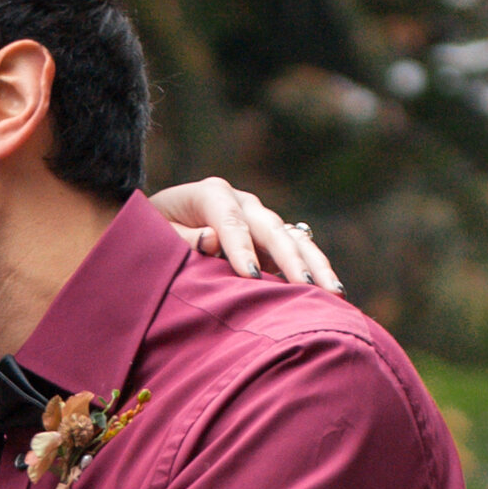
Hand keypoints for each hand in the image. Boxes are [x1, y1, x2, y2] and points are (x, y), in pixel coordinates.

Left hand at [154, 178, 340, 292]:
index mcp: (211, 194)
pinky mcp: (269, 237)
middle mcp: (242, 202)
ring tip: (334, 293)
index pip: (230, 221)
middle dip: (290, 258)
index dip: (241, 248)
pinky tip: (329, 294)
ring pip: (293, 238)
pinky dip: (311, 269)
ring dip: (314, 264)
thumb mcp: (154, 232)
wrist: (161, 222)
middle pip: (271, 228)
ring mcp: (260, 218)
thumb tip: (213, 240)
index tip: (250, 276)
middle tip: (306, 287)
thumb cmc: (153, 231)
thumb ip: (180, 238)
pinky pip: (296, 251)